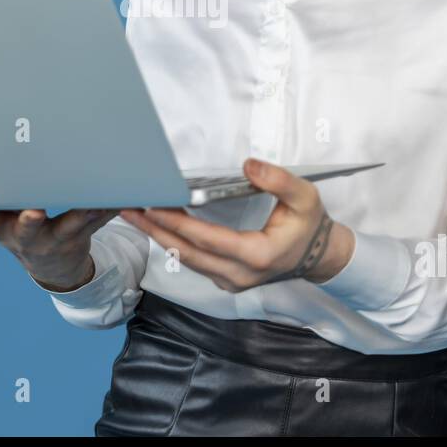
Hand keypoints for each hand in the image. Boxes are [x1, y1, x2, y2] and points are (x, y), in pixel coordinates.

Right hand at [0, 199, 125, 291]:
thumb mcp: (4, 223)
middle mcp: (28, 238)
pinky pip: (97, 222)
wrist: (51, 267)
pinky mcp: (81, 237)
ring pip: (70, 225)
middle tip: (33, 213)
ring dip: (82, 213)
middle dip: (29, 221)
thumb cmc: (22, 231)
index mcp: (4, 230)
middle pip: (27, 229)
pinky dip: (109, 208)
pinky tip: (122, 198)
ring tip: (92, 203)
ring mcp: (56, 240)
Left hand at [120, 158, 352, 291]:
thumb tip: (249, 165)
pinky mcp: (225, 280)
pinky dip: (173, 242)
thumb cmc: (309, 224)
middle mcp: (240, 274)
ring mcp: (231, 281)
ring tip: (133, 215)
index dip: (177, 222)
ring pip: (186, 259)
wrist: (319, 256)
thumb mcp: (305, 197)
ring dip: (159, 236)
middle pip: (187, 252)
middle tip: (127, 209)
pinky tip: (156, 225)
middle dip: (154, 229)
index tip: (152, 205)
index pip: (207, 238)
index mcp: (258, 255)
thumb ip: (278, 180)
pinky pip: (193, 261)